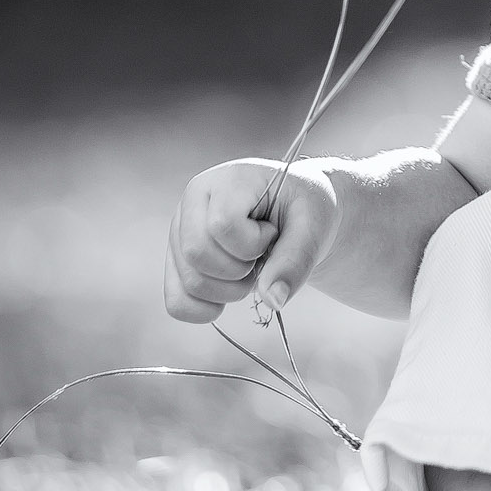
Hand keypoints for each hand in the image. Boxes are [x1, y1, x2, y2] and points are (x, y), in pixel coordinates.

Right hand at [164, 156, 339, 325]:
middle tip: (262, 257)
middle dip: (240, 271)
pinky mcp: (176, 261)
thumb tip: (273, 299)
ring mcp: (180, 232)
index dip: (253, 243)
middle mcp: (193, 202)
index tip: (272, 233)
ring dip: (229, 291)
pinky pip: (177, 303)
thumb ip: (296, 260)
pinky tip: (228, 295)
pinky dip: (204, 310)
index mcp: (226, 180)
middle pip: (198, 254)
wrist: (296, 215)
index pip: (222, 225)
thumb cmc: (304, 211)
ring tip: (250, 268)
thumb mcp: (314, 226)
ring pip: (189, 282)